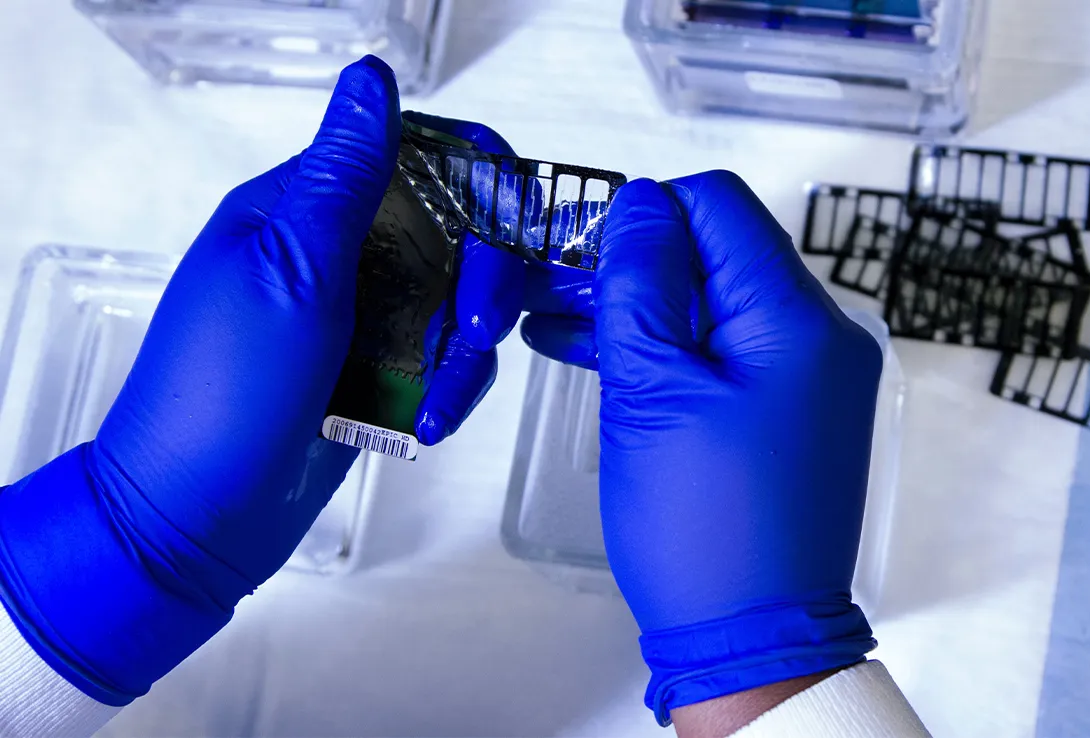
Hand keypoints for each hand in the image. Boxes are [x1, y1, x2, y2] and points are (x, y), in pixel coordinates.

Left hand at [0, 58, 528, 703]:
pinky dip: (449, 392)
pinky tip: (426, 427)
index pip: (415, 155)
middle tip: (476, 334)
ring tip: (439, 407)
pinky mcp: (377, 374)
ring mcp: (359, 317)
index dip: (477, 179)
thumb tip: (371, 81)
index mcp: (303, 208)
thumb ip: (343, 179)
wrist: (194, 520)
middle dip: (481, 284)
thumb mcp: (291, 273)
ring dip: (465, 355)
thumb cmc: (223, 391)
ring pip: (459, 304)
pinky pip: (445, 362)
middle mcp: (338, 254)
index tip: (512, 226)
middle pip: (455, 233)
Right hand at [591, 172, 883, 725]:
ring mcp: (817, 376)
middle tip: (558, 292)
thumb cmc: (705, 531)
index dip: (643, 215)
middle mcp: (824, 335)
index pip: (719, 205)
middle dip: (637, 264)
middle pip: (722, 251)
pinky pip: (735, 353)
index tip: (582, 252)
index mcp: (797, 318)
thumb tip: (642, 203)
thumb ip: (642, 282)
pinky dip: (678, 350)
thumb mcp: (651, 392)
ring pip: (721, 303)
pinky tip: (610, 362)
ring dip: (648, 309)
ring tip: (565, 329)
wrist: (755, 639)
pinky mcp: (800, 412)